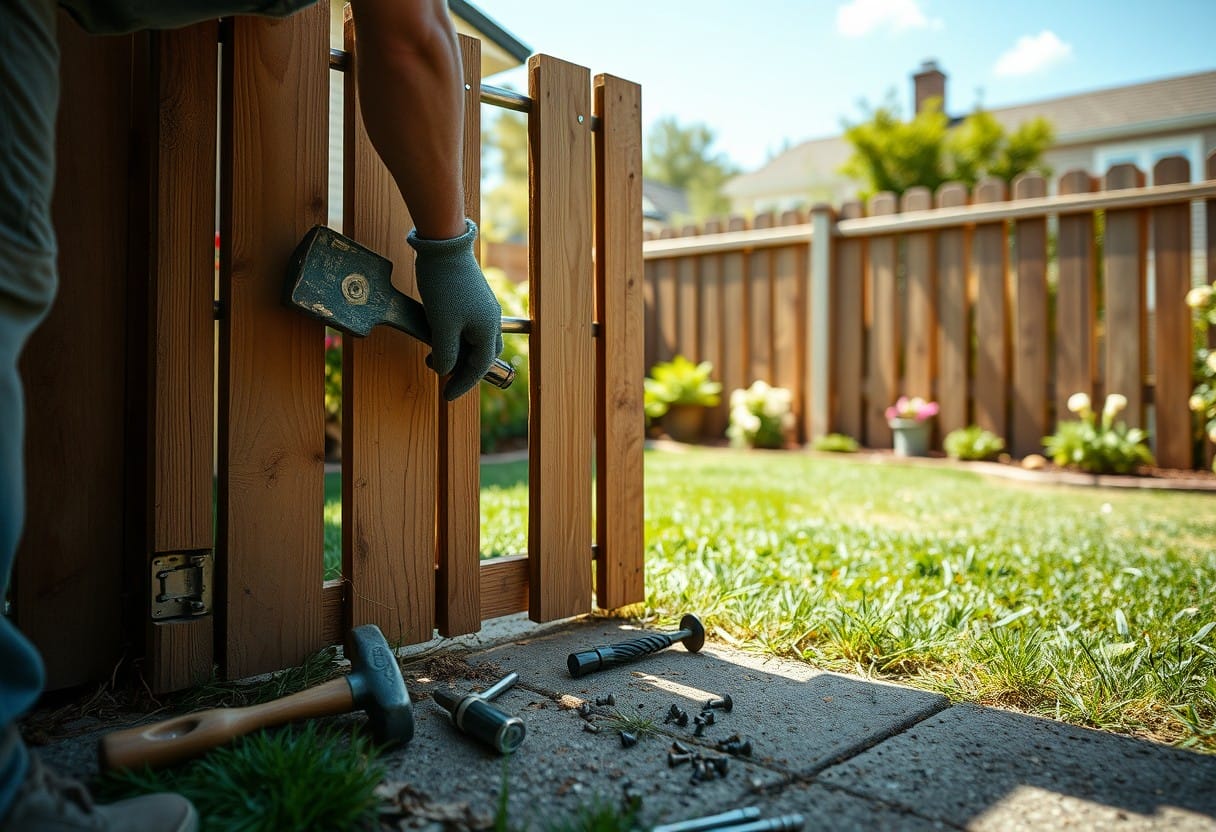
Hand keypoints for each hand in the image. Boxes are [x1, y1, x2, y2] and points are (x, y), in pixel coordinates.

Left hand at [407, 219, 503, 399]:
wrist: (443, 246)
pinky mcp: (472, 297)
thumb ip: (445, 354)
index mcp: (488, 329)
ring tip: (435, 356)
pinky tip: (438, 336)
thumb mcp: (441, 326)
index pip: (480, 367)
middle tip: (444, 378)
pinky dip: (455, 338)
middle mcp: (490, 319)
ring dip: (457, 353)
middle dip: (463, 369)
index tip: (447, 395)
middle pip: (481, 355)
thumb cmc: (444, 285)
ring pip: (474, 341)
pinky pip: (467, 326)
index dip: (462, 384)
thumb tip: (445, 370)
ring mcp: (482, 307)